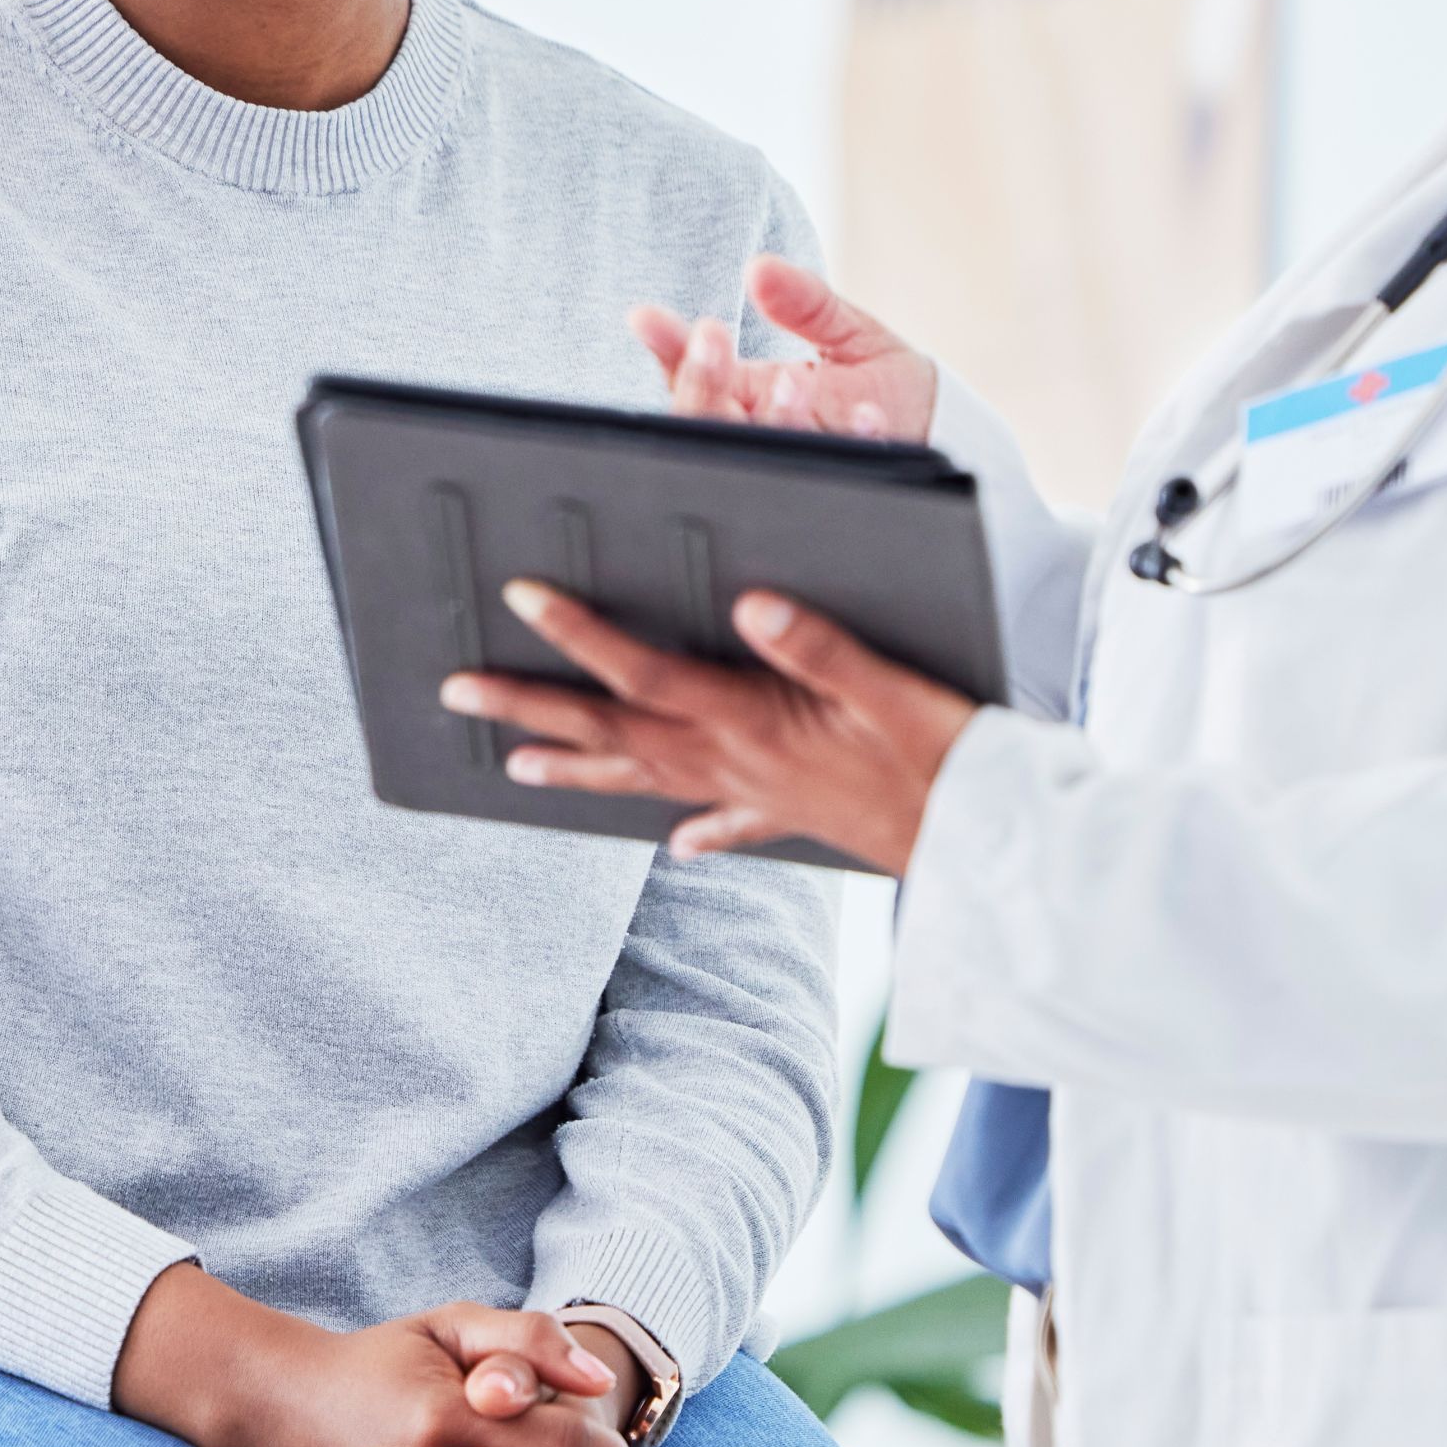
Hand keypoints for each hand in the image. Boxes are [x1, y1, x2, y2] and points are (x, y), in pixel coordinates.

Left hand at [446, 581, 975, 874]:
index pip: (644, 671)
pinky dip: (695, 832)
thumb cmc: (946, 759)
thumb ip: (817, 643)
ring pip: (646, 780)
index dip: (579, 633)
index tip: (519, 597)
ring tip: (516, 765)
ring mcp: (759, 796)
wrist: (991, 847)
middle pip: (615, 731)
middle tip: (456, 691)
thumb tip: (748, 602)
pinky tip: (678, 848)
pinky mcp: (794, 818)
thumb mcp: (889, 687)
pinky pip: (725, 825)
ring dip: (579, 767)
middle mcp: (737, 763)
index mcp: (751, 722)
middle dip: (532, 707)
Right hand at [628, 258, 938, 442]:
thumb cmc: (885, 383)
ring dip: (772, 417)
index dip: (666, 350)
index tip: (649, 318)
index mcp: (750, 396)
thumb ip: (804, 299)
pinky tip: (870, 415)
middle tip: (712, 335)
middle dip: (701, 383)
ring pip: (760, 454)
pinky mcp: (850, 486)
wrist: (944, 430)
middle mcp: (763, 435)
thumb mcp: (844, 329)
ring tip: (794, 377)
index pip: (691, 376)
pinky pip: (841, 471)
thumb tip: (761, 269)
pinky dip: (855, 440)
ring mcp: (802, 465)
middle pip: (702, 424)